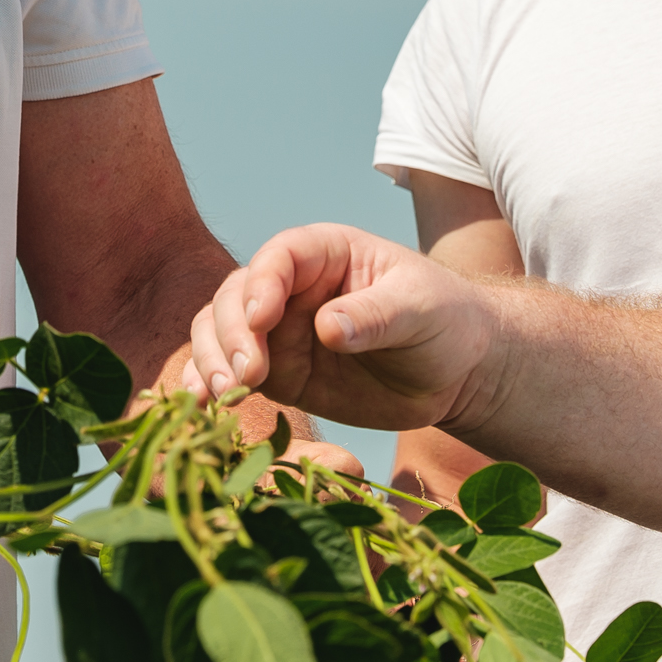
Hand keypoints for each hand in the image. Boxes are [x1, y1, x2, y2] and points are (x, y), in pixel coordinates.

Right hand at [184, 225, 502, 432]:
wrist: (459, 373)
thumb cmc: (446, 322)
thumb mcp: (420, 310)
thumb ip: (375, 315)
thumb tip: (326, 327)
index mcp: (326, 253)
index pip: (280, 257)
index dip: (262, 284)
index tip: (261, 320)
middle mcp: (292, 287)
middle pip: (236, 296)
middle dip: (231, 333)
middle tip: (249, 375)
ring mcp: (280, 331)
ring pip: (219, 333)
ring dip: (211, 361)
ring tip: (224, 396)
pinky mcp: (279, 373)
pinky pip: (231, 373)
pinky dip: (209, 387)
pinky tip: (202, 408)